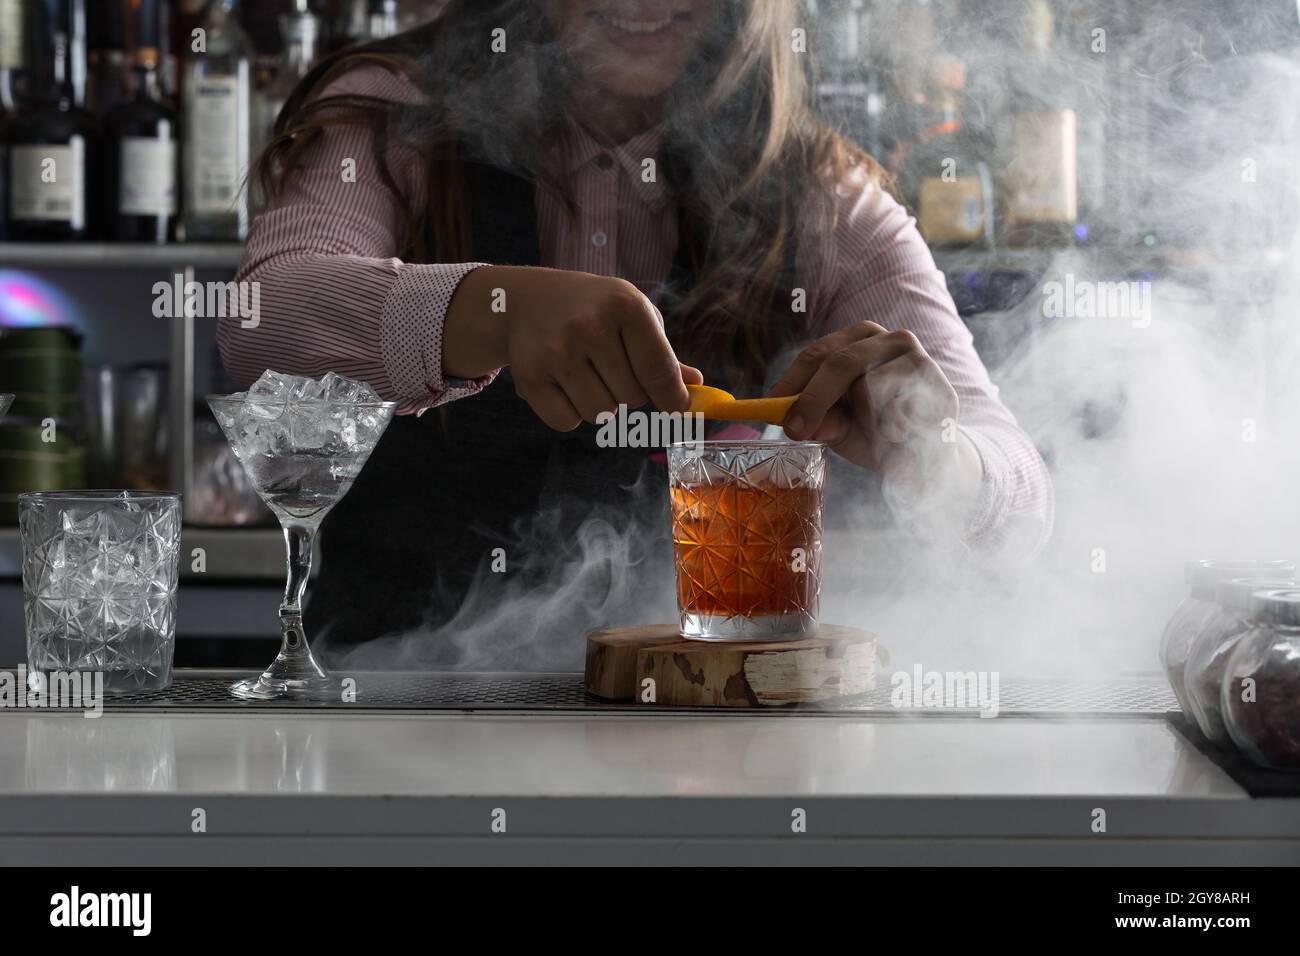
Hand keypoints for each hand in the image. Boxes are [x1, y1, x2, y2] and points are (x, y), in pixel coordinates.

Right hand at [443, 266, 701, 429]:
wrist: (524, 300)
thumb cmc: (592, 309)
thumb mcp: (631, 314)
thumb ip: (662, 353)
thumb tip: (695, 386)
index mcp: (625, 305)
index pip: (659, 371)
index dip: (673, 399)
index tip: (678, 410)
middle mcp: (590, 327)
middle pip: (632, 399)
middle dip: (628, 393)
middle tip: (610, 369)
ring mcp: (557, 352)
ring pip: (601, 414)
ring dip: (601, 406)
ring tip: (586, 375)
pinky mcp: (529, 376)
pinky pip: (567, 422)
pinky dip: (570, 414)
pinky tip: (563, 385)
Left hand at [772, 321, 980, 515]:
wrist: (930, 455)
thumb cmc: (878, 433)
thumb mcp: (840, 428)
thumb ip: (820, 421)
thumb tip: (798, 424)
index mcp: (859, 340)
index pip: (818, 355)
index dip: (792, 384)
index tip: (773, 412)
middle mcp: (889, 339)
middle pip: (841, 362)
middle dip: (814, 399)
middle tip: (797, 431)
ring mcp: (916, 358)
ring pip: (871, 388)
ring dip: (864, 420)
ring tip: (877, 435)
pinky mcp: (938, 385)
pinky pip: (899, 411)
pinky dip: (891, 431)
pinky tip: (902, 436)